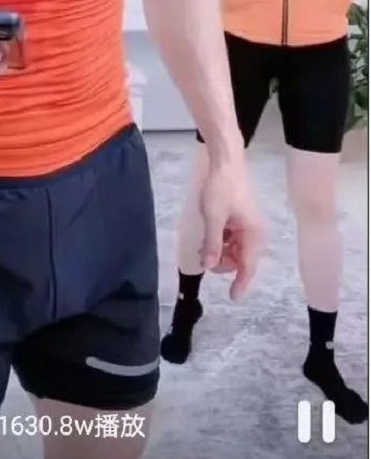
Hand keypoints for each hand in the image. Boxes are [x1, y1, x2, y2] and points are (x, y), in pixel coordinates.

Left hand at [199, 156, 264, 299]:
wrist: (226, 161)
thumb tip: (210, 266)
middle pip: (241, 259)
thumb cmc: (221, 188)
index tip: (232, 297)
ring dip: (221, 252)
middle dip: (224, 263)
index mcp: (253, 234)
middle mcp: (255, 232)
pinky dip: (222, 241)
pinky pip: (233, 238)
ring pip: (236, 249)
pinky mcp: (241, 218)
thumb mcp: (214, 217)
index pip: (248, 266)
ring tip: (203, 246)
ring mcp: (248, 225)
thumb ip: (213, 243)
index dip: (241, 283)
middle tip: (204, 256)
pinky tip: (209, 237)